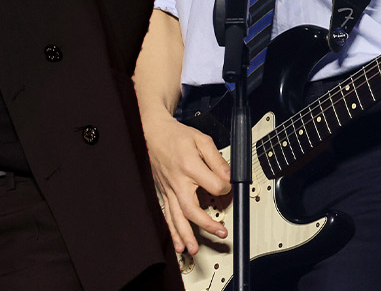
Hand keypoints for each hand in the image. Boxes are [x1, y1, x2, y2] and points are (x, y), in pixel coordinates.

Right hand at [141, 113, 231, 255]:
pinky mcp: (163, 192)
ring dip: (185, 235)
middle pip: (191, 208)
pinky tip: (178, 243)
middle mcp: (177, 180)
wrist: (152, 131)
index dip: (226, 187)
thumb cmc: (175, 136)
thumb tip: (228, 177)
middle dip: (206, 224)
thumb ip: (217, 159)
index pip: (214, 185)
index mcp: (189, 166)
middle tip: (221, 232)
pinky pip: (167, 214)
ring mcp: (168, 188)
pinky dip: (172, 230)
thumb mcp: (201, 140)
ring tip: (193, 249)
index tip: (228, 186)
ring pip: (176, 216)